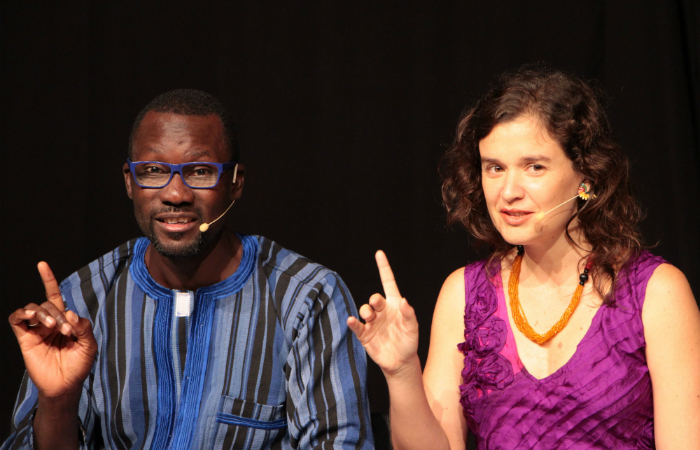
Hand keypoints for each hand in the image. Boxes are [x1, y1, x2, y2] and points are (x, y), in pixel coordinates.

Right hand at [8, 262, 97, 399]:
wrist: (65, 386)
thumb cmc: (79, 365)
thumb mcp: (88, 345)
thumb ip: (83, 327)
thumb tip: (70, 313)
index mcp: (65, 320)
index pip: (55, 295)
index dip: (49, 279)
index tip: (41, 264)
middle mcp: (49, 322)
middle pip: (50, 304)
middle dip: (60, 314)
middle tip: (67, 332)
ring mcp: (36, 329)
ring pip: (33, 308)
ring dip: (43, 313)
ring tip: (52, 326)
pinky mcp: (25, 339)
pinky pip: (16, 320)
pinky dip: (21, 313)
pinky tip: (30, 315)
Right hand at [347, 251, 418, 376]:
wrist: (401, 362)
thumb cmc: (409, 341)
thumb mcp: (413, 328)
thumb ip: (409, 314)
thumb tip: (404, 302)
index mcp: (394, 304)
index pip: (388, 282)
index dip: (383, 268)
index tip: (379, 254)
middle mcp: (382, 310)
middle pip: (375, 298)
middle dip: (374, 299)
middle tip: (376, 302)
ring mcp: (372, 322)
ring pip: (364, 310)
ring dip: (366, 310)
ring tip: (370, 316)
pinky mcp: (364, 334)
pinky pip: (357, 325)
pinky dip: (353, 322)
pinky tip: (351, 320)